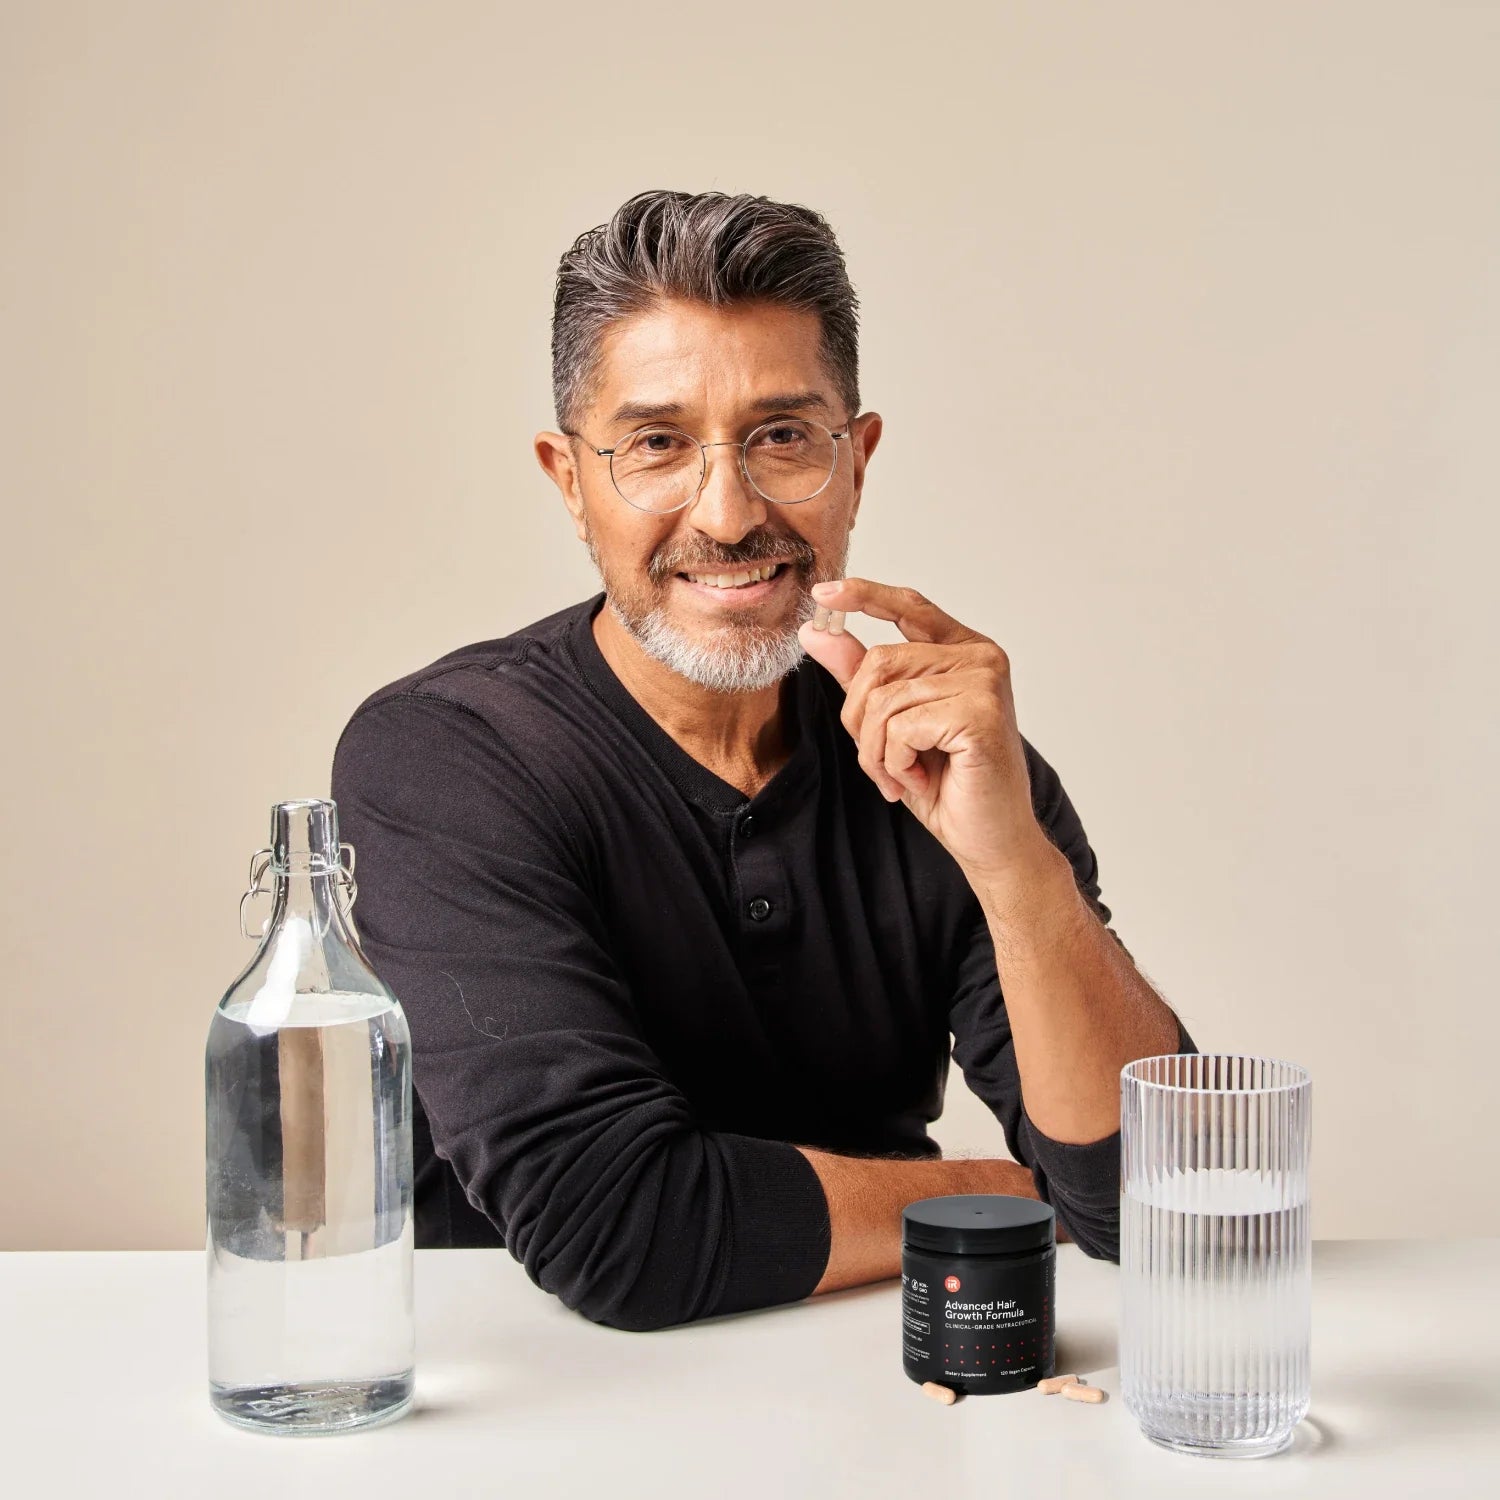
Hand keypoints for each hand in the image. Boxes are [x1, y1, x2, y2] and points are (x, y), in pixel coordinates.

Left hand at [797, 578, 1059, 891]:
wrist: (988, 840)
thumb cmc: (947, 785)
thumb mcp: (891, 725)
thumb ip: (858, 674)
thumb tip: (815, 630)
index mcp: (964, 651)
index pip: (910, 607)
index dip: (865, 595)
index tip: (824, 593)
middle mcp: (980, 657)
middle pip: (879, 662)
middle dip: (861, 721)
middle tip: (881, 764)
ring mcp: (985, 681)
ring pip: (885, 699)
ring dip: (878, 751)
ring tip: (903, 777)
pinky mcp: (981, 713)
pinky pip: (901, 726)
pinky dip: (897, 763)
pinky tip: (921, 781)